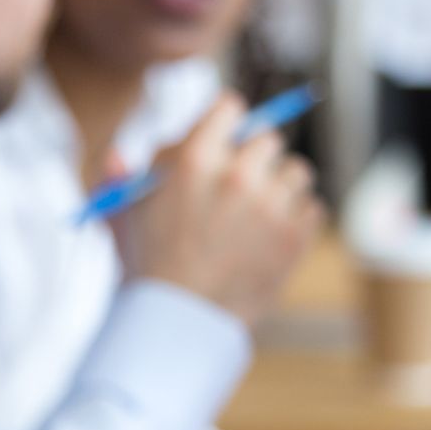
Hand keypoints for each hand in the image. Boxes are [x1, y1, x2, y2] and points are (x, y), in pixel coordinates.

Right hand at [111, 94, 322, 326]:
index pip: (231, 107)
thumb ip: (119, 176)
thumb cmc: (146, 266)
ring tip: (254, 215)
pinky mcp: (295, 236)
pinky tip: (268, 237)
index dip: (226, 123)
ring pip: (296, 171)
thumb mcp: (121, 214)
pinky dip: (296, 219)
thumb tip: (118, 153)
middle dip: (254, 157)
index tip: (225, 139)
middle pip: (268, 137)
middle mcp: (237, 175)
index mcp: (194, 159)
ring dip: (280, 187)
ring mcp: (271, 205)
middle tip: (239, 183)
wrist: (178, 322)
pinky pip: (312, 207)